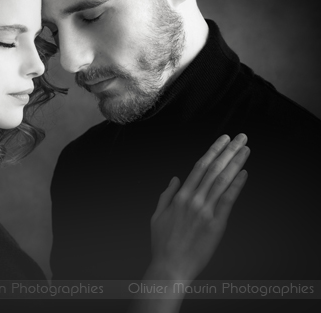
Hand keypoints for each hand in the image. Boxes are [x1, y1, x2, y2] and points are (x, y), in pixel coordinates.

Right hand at [149, 134, 248, 281]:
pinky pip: (228, 200)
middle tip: (240, 137)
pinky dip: (237, 184)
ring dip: (235, 162)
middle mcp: (193, 200)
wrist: (170, 266)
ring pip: (222, 180)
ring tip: (245, 149)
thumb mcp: (157, 216)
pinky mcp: (216, 224)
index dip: (212, 151)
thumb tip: (175, 178)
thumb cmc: (162, 244)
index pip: (199, 167)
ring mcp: (205, 211)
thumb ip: (166, 195)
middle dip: (228, 151)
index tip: (222, 140)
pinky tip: (244, 173)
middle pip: (213, 169)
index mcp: (179, 196)